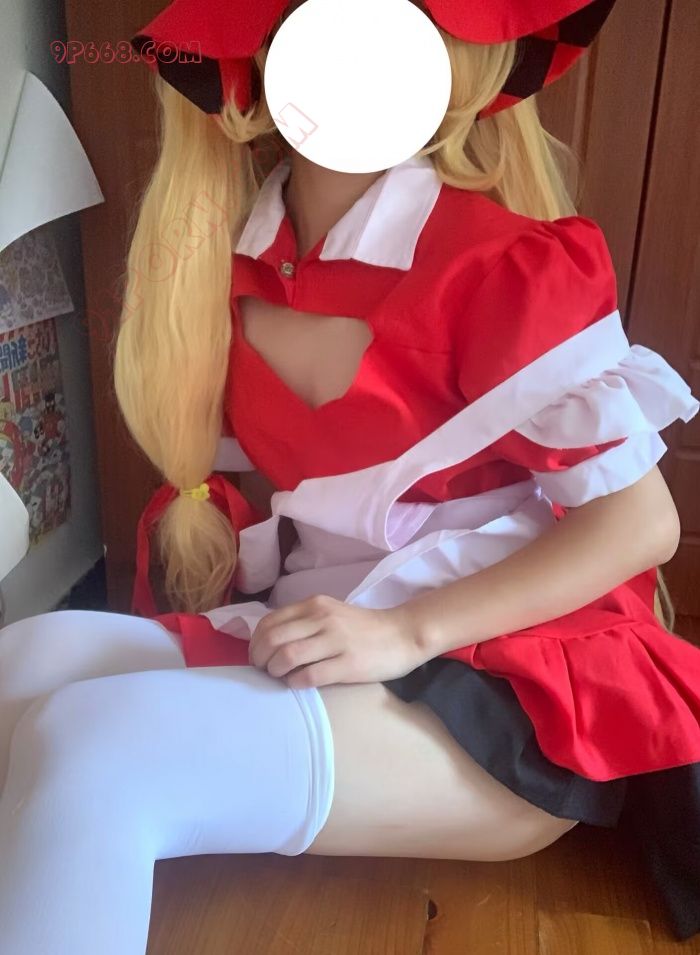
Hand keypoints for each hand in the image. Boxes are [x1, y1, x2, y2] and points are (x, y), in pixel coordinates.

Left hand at [248, 594, 425, 687]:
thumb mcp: (330, 614)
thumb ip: (303, 622)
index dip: (256, 643)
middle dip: (260, 659)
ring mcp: (336, 641)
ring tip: (280, 677)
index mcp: (314, 605)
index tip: (258, 656)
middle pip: (273, 639)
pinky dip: (296, 683)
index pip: (269, 622)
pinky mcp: (348, 664)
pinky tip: (298, 684)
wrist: (402, 634)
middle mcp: (323, 619)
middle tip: (264, 670)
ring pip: (287, 656)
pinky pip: (309, 676)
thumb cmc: (362, 628)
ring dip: (275, 671)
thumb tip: (268, 643)